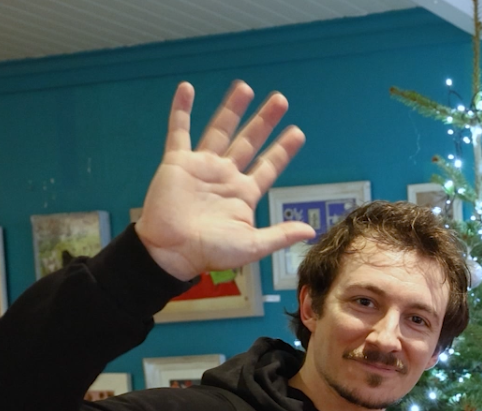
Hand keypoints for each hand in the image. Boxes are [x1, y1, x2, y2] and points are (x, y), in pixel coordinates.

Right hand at [138, 81, 317, 280]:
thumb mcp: (251, 245)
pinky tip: (187, 89)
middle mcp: (225, 176)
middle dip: (264, 121)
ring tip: (244, 87)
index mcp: (244, 194)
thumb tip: (310, 230)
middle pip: (249, 141)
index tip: (298, 132)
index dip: (283, 150)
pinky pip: (179, 131)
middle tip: (280, 100)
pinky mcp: (177, 162)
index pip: (269, 166)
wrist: (171, 252)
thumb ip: (279, 235)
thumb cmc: (209, 252)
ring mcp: (202, 166)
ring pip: (220, 130)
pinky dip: (182, 110)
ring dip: (232, 109)